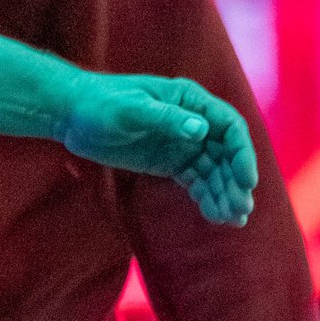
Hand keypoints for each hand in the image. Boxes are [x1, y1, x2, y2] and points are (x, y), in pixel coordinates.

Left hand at [57, 72, 255, 225]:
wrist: (73, 115)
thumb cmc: (100, 104)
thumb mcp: (130, 109)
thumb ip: (165, 118)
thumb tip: (200, 130)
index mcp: (190, 100)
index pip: (229, 128)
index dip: (242, 155)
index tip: (246, 182)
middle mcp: (193, 121)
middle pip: (226, 154)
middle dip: (235, 182)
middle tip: (240, 210)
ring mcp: (183, 143)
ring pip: (214, 171)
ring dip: (225, 194)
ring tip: (233, 220)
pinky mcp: (170, 162)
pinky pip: (196, 181)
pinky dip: (207, 198)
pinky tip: (215, 216)